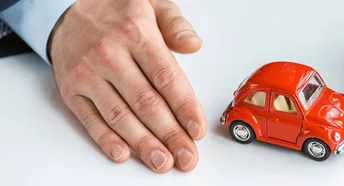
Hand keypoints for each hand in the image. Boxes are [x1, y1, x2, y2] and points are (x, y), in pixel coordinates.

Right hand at [50, 0, 205, 172]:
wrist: (65, 7)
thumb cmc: (116, 11)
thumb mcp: (152, 4)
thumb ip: (176, 24)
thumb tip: (193, 45)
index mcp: (136, 34)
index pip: (166, 78)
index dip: (184, 107)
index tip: (196, 129)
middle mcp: (110, 55)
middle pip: (146, 103)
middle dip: (170, 134)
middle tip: (187, 155)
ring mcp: (88, 74)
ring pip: (120, 116)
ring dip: (143, 143)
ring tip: (162, 161)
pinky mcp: (71, 89)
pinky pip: (90, 119)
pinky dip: (106, 139)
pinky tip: (124, 153)